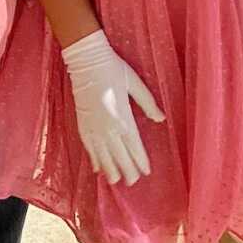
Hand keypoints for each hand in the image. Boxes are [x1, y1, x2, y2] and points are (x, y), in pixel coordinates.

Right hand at [61, 30, 164, 185]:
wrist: (85, 60)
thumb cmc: (113, 69)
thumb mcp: (134, 83)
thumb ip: (147, 102)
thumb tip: (161, 118)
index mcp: (122, 116)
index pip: (134, 145)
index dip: (140, 160)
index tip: (146, 172)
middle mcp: (107, 126)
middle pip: (119, 154)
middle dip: (126, 169)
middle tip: (133, 182)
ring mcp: (93, 126)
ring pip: (102, 154)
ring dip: (110, 168)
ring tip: (116, 181)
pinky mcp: (82, 124)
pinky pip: (88, 147)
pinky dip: (94, 159)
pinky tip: (97, 168)